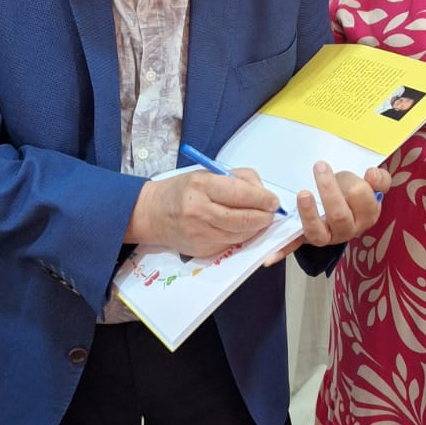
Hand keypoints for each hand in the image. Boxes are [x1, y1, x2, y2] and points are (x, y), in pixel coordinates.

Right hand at [128, 168, 281, 256]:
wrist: (152, 214)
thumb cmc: (183, 190)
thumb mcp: (206, 174)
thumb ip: (237, 180)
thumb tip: (263, 193)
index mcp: (202, 185)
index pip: (242, 194)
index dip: (263, 199)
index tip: (273, 201)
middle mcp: (200, 211)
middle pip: (244, 218)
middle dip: (264, 217)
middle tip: (271, 213)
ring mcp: (200, 233)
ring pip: (240, 235)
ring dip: (255, 229)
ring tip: (259, 220)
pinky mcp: (201, 250)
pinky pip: (230, 244)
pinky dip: (241, 237)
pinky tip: (241, 229)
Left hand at [263, 163, 390, 264]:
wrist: (342, 206)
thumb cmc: (353, 193)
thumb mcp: (370, 184)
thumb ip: (379, 180)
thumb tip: (372, 174)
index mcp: (366, 216)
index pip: (364, 201)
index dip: (358, 186)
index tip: (353, 171)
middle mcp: (347, 230)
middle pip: (339, 216)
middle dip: (329, 191)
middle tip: (320, 167)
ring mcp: (326, 236)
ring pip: (318, 234)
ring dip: (308, 215)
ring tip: (303, 194)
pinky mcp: (306, 237)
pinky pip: (294, 246)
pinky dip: (282, 251)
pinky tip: (269, 257)